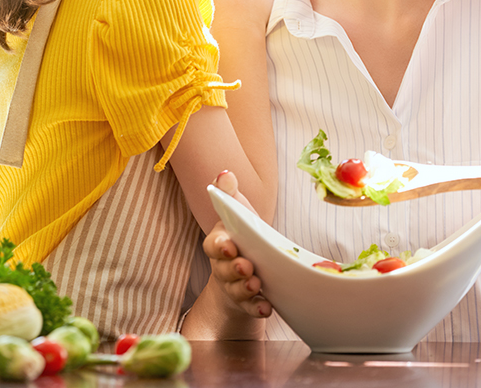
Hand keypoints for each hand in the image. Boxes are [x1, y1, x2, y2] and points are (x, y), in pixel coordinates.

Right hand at [202, 171, 272, 318]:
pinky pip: (249, 307)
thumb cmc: (242, 238)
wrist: (243, 272)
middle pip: (223, 269)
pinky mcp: (246, 302)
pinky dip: (257, 307)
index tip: (229, 246)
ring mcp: (233, 286)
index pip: (213, 244)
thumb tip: (225, 173)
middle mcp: (222, 266)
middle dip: (233, 268)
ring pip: (235, 290)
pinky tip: (266, 306)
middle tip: (246, 266)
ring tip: (256, 284)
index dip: (220, 246)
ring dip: (245, 288)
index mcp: (220, 243)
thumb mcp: (239, 215)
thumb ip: (230, 195)